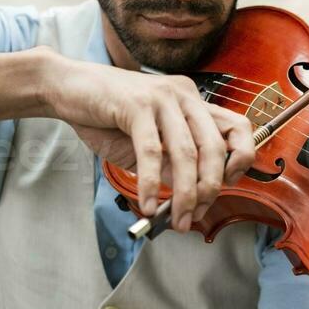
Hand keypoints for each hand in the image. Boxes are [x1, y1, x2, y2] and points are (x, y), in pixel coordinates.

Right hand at [43, 53, 254, 231]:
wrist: (67, 88)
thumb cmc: (108, 116)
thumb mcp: (148, 143)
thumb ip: (172, 165)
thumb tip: (191, 198)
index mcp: (193, 102)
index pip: (238, 127)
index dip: (242, 158)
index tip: (228, 185)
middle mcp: (184, 96)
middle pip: (214, 146)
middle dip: (209, 189)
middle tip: (195, 215)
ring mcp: (162, 98)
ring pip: (186, 153)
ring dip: (184, 194)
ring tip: (178, 220)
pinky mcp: (137, 104)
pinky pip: (151, 151)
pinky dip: (151, 184)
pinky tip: (148, 204)